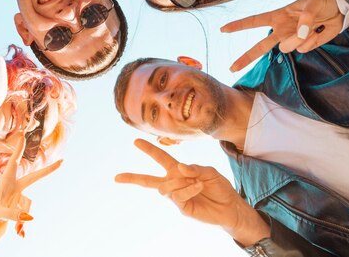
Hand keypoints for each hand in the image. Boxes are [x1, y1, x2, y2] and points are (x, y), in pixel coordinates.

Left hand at [0, 137, 61, 237]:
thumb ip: (10, 214)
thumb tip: (28, 218)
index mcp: (5, 182)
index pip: (13, 164)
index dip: (19, 151)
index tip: (23, 136)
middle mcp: (15, 187)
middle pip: (34, 178)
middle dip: (48, 171)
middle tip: (62, 162)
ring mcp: (18, 197)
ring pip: (28, 207)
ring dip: (23, 219)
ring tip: (17, 232)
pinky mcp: (19, 206)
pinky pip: (25, 216)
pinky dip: (23, 226)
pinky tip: (21, 235)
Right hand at [115, 139, 268, 245]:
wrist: (231, 206)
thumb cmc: (219, 186)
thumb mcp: (210, 172)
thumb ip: (195, 168)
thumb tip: (178, 167)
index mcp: (178, 170)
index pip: (160, 158)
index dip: (149, 149)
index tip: (135, 141)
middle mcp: (174, 183)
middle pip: (149, 180)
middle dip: (133, 178)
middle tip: (117, 177)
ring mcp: (176, 197)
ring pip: (165, 187)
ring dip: (180, 182)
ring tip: (197, 182)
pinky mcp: (182, 207)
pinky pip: (177, 195)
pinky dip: (187, 189)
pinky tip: (197, 186)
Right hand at [221, 0, 343, 71]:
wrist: (338, 10)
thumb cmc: (320, 3)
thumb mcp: (312, 4)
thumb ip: (305, 18)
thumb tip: (301, 34)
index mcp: (277, 17)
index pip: (254, 21)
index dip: (238, 25)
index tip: (223, 29)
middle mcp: (281, 31)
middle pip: (260, 46)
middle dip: (246, 57)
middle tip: (232, 68)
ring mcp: (292, 39)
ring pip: (287, 48)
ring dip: (299, 39)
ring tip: (312, 26)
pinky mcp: (305, 46)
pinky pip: (304, 49)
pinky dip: (313, 40)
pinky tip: (318, 31)